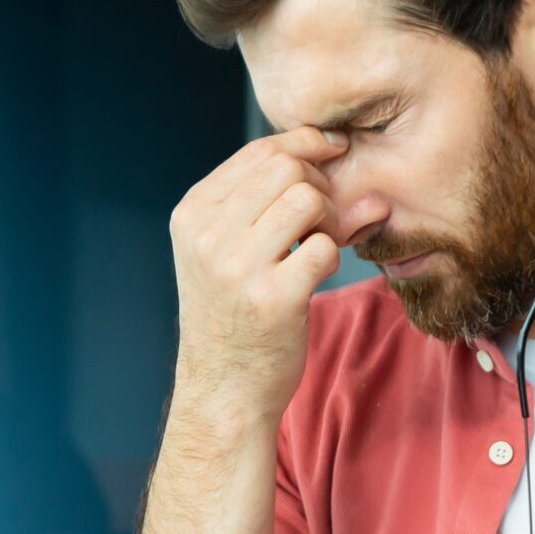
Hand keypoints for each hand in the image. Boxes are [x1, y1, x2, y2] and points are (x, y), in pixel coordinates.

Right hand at [168, 126, 350, 427]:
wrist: (223, 390)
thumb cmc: (232, 314)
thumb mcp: (225, 250)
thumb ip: (269, 201)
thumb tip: (343, 151)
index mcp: (192, 214)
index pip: (259, 151)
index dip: (305, 143)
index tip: (333, 150)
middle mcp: (207, 235)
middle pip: (287, 168)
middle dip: (319, 185)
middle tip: (322, 219)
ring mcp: (237, 267)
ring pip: (308, 200)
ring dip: (329, 219)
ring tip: (317, 246)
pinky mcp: (273, 299)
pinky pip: (325, 248)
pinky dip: (332, 257)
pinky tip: (315, 275)